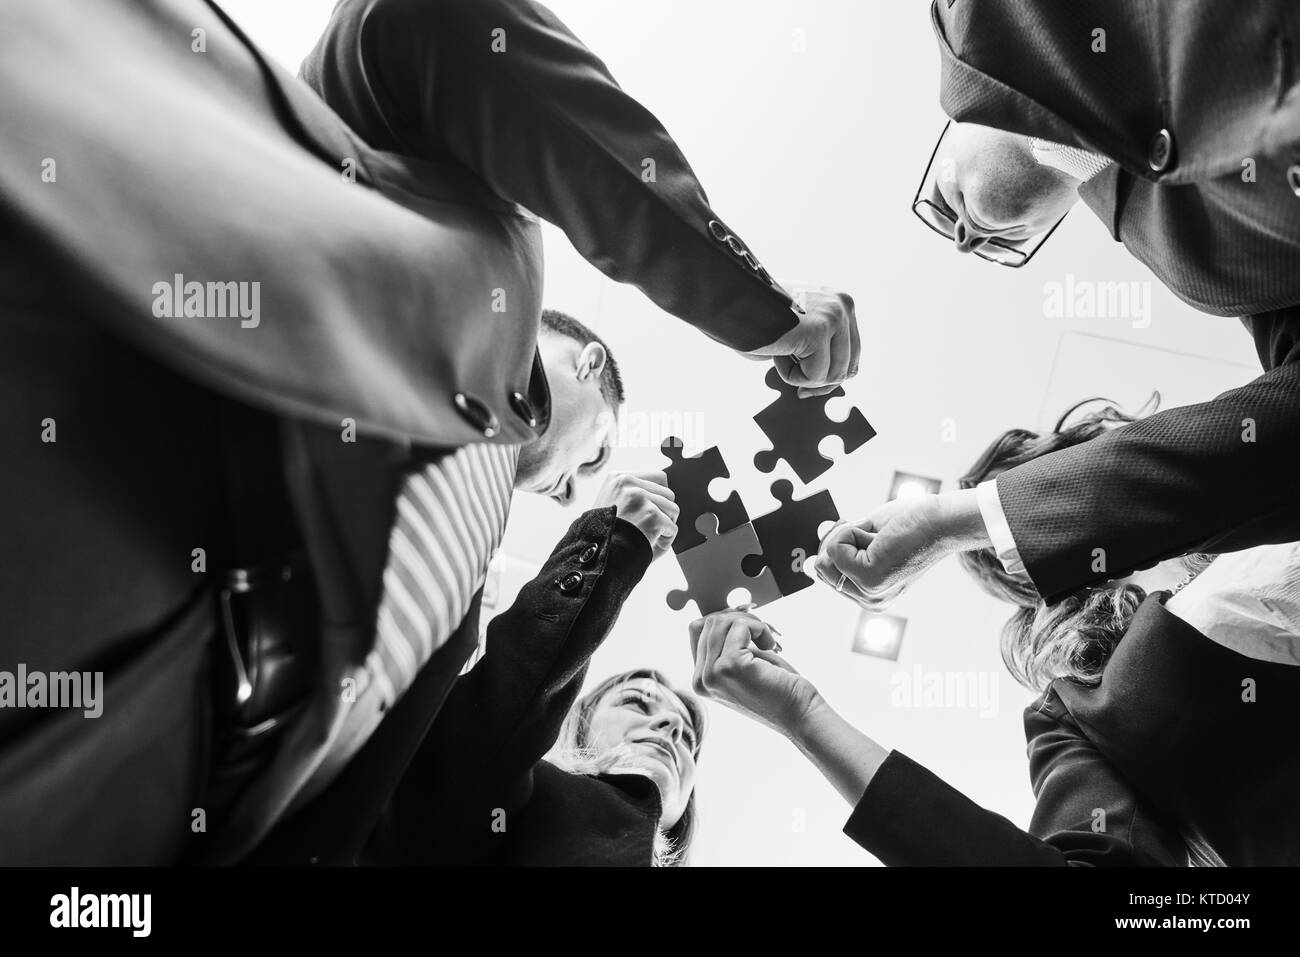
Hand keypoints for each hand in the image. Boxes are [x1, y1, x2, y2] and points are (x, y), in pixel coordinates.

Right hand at [594, 470, 678, 559]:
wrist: (597, 556)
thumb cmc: (605, 536)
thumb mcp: (613, 504)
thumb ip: (633, 493)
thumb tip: (665, 487)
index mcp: (617, 478)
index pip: (659, 477)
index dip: (660, 497)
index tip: (652, 512)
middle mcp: (628, 483)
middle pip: (668, 494)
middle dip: (664, 514)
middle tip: (649, 529)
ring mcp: (640, 498)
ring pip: (673, 509)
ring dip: (665, 527)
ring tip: (648, 537)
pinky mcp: (651, 515)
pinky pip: (672, 528)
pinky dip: (664, 541)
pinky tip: (649, 545)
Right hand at [689, 608, 819, 737]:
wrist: (800, 715)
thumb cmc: (779, 688)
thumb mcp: (745, 664)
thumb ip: (726, 646)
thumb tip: (721, 613)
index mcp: (701, 680)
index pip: (697, 630)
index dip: (724, 619)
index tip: (749, 625)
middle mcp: (700, 680)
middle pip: (708, 623)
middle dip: (740, 619)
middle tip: (765, 634)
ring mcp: (711, 674)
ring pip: (720, 621)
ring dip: (751, 623)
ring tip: (769, 641)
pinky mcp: (729, 666)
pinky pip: (740, 626)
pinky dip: (760, 628)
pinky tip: (773, 646)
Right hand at [744, 284, 859, 396]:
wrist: (730, 302)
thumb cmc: (754, 318)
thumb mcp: (797, 330)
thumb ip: (818, 348)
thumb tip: (827, 384)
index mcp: (839, 301)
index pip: (852, 352)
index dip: (830, 375)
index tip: (810, 387)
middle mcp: (842, 305)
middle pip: (847, 367)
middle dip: (820, 384)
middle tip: (800, 392)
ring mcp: (834, 317)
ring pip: (832, 375)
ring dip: (801, 376)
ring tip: (780, 353)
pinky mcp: (820, 332)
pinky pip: (813, 376)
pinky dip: (789, 374)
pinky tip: (776, 352)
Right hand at [814, 488, 990, 609]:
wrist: (942, 522)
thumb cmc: (910, 526)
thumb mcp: (867, 541)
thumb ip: (838, 556)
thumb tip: (807, 564)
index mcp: (871, 595)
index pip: (827, 572)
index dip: (839, 546)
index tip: (870, 539)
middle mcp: (869, 601)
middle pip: (822, 566)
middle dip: (842, 541)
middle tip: (877, 538)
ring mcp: (869, 593)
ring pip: (826, 555)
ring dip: (848, 535)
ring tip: (880, 538)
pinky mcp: (868, 578)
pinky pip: (834, 546)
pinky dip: (852, 530)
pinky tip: (879, 536)